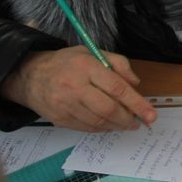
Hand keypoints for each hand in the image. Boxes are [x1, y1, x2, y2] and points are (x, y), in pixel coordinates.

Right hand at [0, 47, 156, 131]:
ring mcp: (64, 105)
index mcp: (86, 67)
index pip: (117, 88)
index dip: (137, 103)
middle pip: (108, 109)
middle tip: (140, 121)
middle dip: (129, 118)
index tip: (151, 114)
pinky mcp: (59, 118)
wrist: (30, 76)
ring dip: (117, 125)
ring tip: (127, 124)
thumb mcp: (93, 53)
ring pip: (98, 122)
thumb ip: (118, 64)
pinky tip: (110, 125)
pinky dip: (103, 129)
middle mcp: (74, 87)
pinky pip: (87, 128)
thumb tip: (136, 84)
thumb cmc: (68, 63)